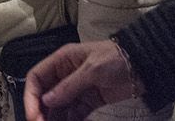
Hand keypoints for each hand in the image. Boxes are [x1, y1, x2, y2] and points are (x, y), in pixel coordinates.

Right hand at [24, 40, 139, 120]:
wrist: (143, 66)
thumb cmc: (116, 59)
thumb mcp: (92, 70)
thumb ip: (69, 86)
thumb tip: (47, 101)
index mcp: (62, 60)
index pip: (37, 78)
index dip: (31, 96)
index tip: (34, 115)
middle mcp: (65, 75)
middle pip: (45, 95)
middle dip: (42, 112)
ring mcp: (77, 89)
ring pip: (58, 108)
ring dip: (54, 119)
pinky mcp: (88, 101)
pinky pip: (74, 114)